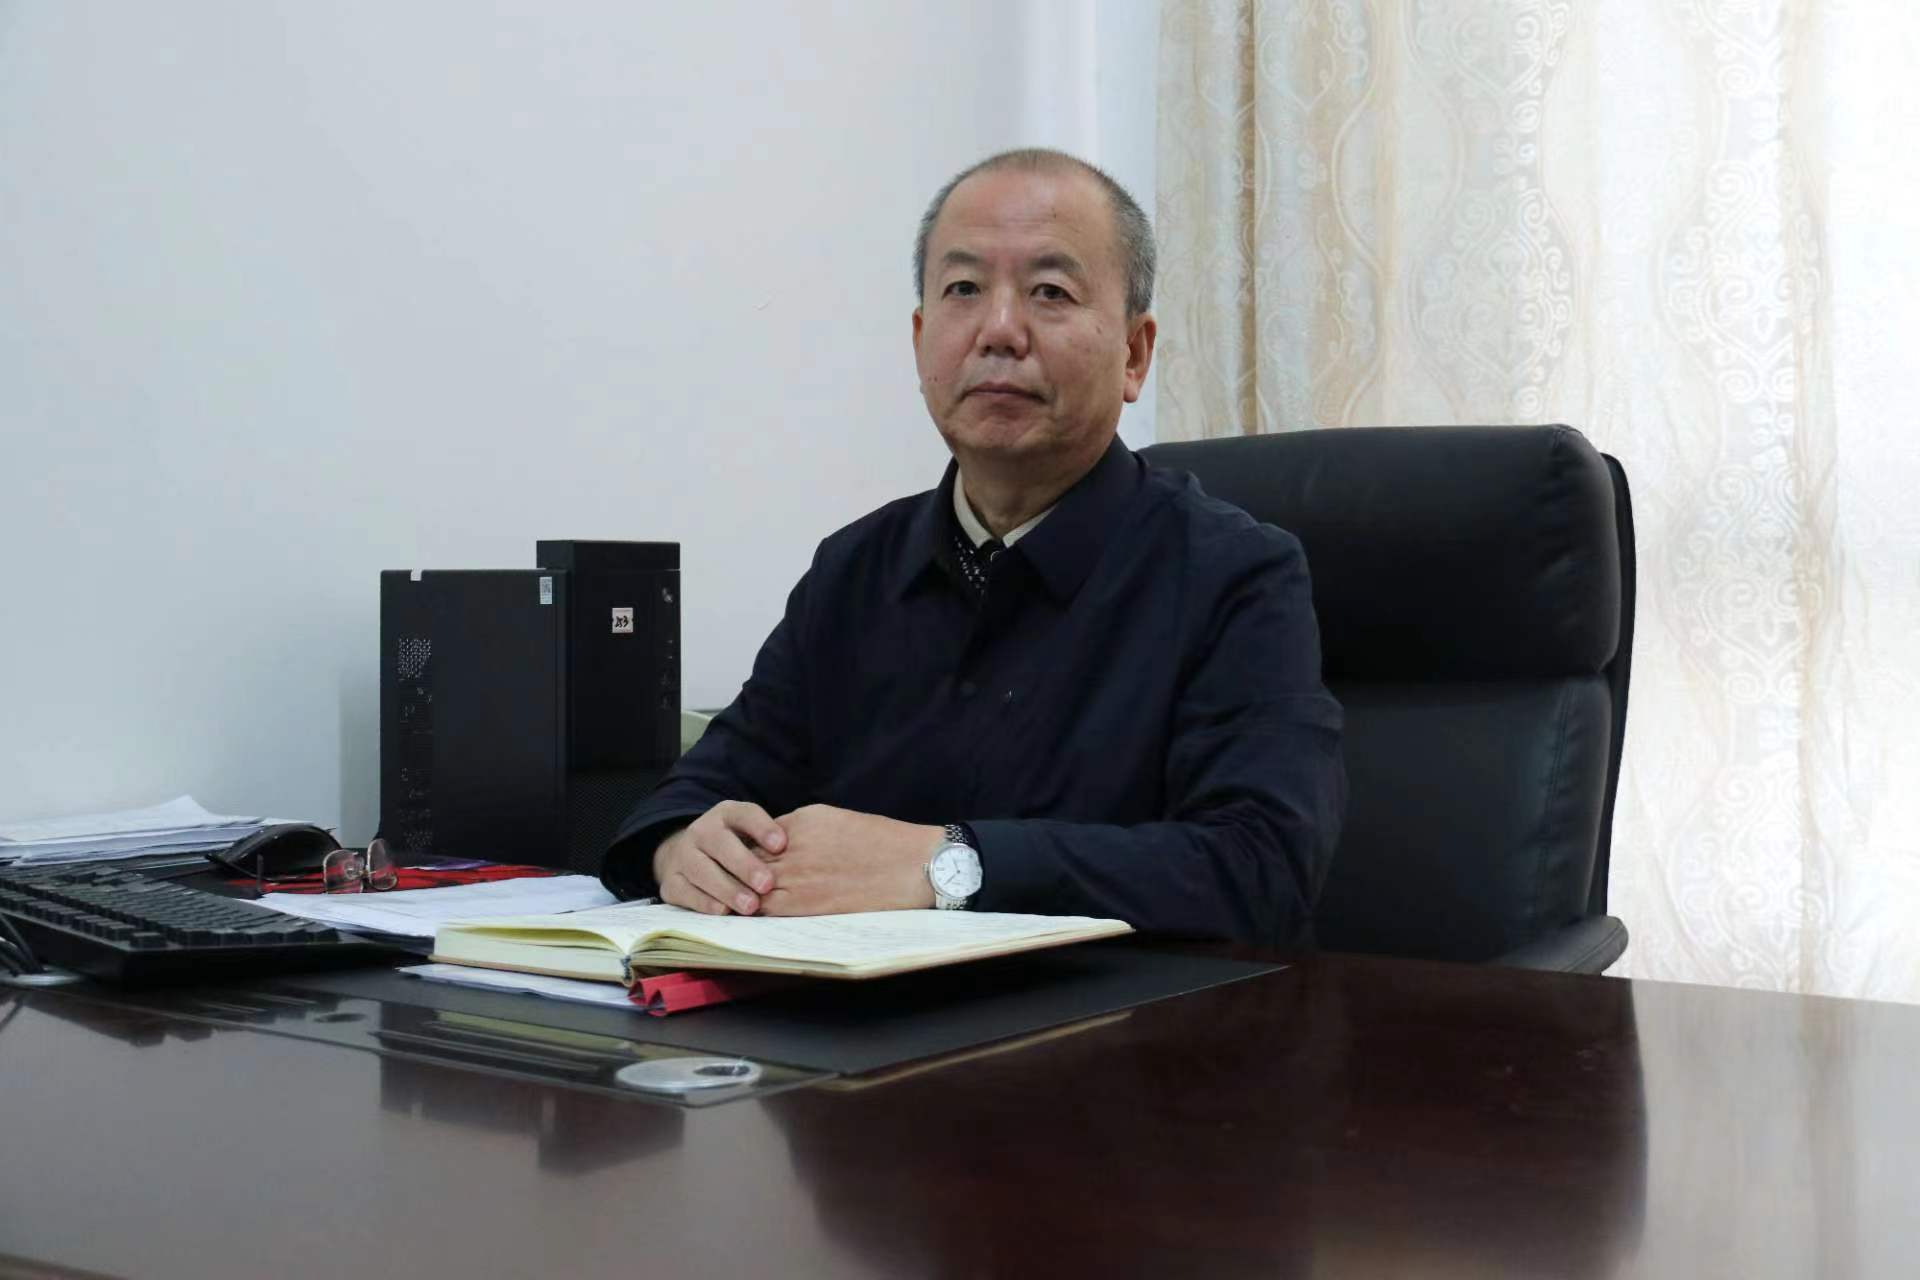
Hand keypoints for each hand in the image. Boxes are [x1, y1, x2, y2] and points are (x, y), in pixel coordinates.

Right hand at [652, 801, 787, 915]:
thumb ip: (772, 842)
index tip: (782, 845)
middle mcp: (702, 831)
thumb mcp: (751, 835)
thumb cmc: (735, 847)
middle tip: (767, 884)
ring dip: (727, 888)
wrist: (687, 855)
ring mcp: (683, 856)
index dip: (763, 828)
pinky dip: (703, 902)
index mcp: (726, 814)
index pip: (745, 814)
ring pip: (702, 870)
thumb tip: (803, 858)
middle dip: (745, 865)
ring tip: (751, 906)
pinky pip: (685, 891)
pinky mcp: (671, 881)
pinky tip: (723, 911)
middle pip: (721, 844)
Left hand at [758, 804, 942, 915]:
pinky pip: (766, 908)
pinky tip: (760, 915)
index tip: (756, 861)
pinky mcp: (804, 904)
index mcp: (802, 821)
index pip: (757, 835)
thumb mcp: (836, 819)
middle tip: (742, 884)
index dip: (754, 850)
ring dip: (747, 893)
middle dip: (743, 871)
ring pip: (750, 885)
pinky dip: (758, 911)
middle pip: (748, 859)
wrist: (911, 866)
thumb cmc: (881, 842)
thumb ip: (802, 829)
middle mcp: (793, 846)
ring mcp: (796, 875)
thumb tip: (779, 842)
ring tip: (748, 901)